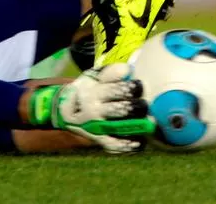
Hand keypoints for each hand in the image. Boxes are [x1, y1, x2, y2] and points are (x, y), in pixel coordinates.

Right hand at [29, 64, 153, 153]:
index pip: (113, 90)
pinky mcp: (98, 139)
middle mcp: (94, 110)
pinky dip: (127, 145)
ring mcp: (95, 126)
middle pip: (117, 110)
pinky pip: (113, 144)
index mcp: (94, 91)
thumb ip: (111, 72)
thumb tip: (128, 69)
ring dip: (134, 126)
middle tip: (146, 105)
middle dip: (134, 108)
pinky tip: (140, 142)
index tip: (140, 86)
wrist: (66, 112)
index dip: (128, 88)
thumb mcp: (93, 76)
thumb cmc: (88, 89)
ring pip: (117, 127)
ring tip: (149, 123)